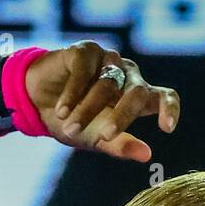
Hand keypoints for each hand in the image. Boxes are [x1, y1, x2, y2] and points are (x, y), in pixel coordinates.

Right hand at [23, 40, 180, 159]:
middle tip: (105, 136)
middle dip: (121, 116)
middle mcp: (128, 75)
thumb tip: (147, 155)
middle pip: (136, 92)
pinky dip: (73, 93)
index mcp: (138, 96)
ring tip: (70, 128)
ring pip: (107, 83)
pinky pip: (84, 70)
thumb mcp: (95, 138)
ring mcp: (107, 59)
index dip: (170, 109)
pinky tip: (61, 111)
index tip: (167, 128)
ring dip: (88, 109)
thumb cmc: (73, 122)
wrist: (35, 103)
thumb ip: (120, 145)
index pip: (165, 96)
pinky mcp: (85, 50)